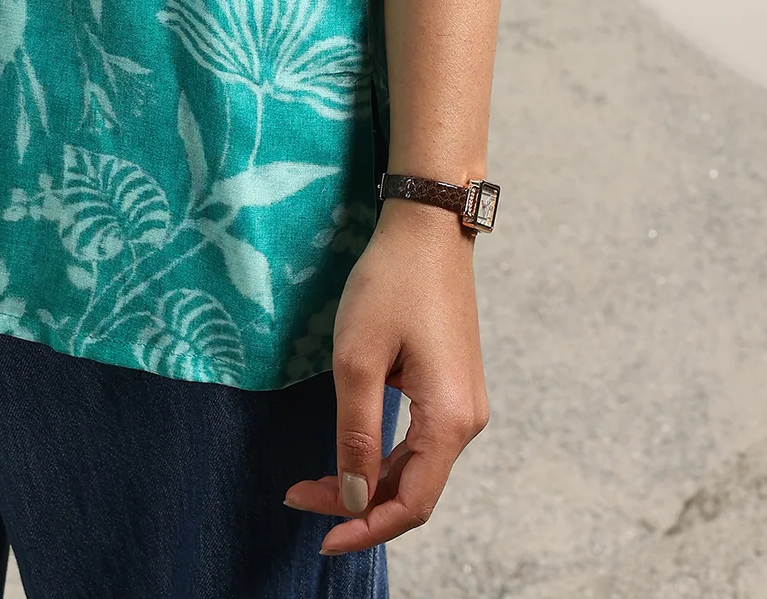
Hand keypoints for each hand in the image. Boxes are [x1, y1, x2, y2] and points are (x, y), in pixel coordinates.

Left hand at [283, 198, 489, 555]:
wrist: (427, 226)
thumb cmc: (391, 282)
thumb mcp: (358, 358)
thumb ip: (356, 434)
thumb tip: (356, 498)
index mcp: (449, 419)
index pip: (411, 504)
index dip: (366, 529)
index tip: (321, 539)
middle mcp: (466, 420)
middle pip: (413, 490)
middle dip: (357, 504)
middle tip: (300, 497)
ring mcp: (462, 403)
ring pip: (415, 468)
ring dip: (368, 482)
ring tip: (313, 482)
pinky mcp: (451, 387)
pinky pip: (419, 441)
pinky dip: (383, 456)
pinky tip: (349, 453)